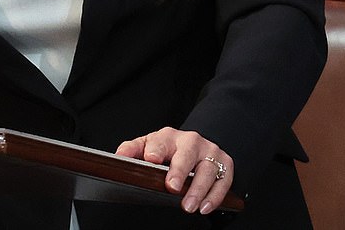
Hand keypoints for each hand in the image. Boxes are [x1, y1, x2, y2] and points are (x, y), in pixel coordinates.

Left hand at [116, 127, 233, 214]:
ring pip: (206, 169)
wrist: (197, 145)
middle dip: (179, 170)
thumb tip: (118, 157)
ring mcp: (210, 152)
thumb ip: (132, 150)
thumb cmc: (169, 149)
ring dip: (198, 189)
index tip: (151, 159)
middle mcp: (191, 141)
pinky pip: (223, 181)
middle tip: (172, 186)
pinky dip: (215, 196)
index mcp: (168, 136)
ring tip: (188, 206)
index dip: (156, 149)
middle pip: (186, 154)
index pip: (161, 141)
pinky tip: (205, 207)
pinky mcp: (225, 165)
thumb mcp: (149, 145)